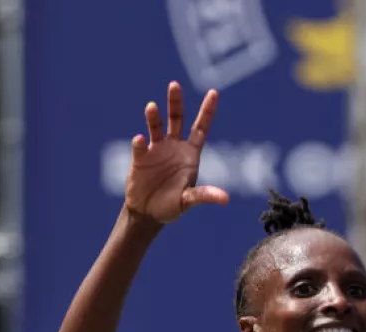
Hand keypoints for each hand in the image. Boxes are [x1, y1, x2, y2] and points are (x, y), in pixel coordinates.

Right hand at [126, 82, 229, 224]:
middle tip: (174, 85)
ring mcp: (156, 150)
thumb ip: (204, 196)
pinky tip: (140, 140)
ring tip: (151, 107)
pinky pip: (140, 147)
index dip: (207, 111)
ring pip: (156, 127)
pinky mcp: (140, 158)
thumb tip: (225, 199)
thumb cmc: (172, 205)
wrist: (148, 213)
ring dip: (153, 117)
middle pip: (176, 119)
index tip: (214, 92)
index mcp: (190, 154)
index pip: (200, 128)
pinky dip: (140, 143)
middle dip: (175, 102)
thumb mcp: (189, 201)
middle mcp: (174, 147)